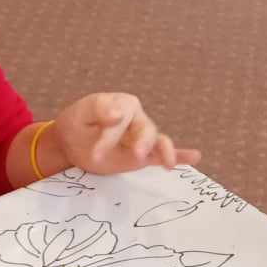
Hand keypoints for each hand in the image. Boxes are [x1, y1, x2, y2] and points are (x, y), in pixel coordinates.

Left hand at [50, 93, 201, 175]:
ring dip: (164, 151)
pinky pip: (161, 154)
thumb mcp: (82, 112)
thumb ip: (100, 109)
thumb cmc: (78, 122)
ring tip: (168, 163)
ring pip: (158, 142)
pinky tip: (194, 157)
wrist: (71, 142)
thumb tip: (119, 114)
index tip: (95, 151)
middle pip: (146, 130)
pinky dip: (180, 155)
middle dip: (142, 143)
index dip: (112, 134)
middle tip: (136, 155)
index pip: (125, 117)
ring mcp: (142, 139)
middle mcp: (138, 119)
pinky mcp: (142, 156)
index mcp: (125, 103)